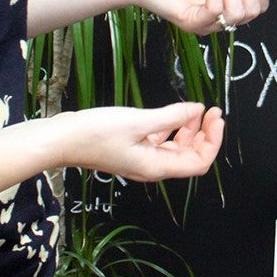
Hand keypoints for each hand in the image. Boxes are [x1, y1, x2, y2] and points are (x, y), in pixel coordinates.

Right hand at [55, 102, 224, 180]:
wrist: (61, 140)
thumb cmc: (95, 133)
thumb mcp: (138, 121)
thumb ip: (171, 116)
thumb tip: (197, 110)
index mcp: (156, 167)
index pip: (198, 163)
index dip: (212, 141)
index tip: (216, 117)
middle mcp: (152, 167)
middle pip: (190, 156)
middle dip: (205, 134)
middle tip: (212, 110)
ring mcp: (141, 159)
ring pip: (176, 148)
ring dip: (190, 130)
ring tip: (197, 109)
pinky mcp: (132, 148)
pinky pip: (160, 141)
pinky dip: (172, 128)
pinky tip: (174, 113)